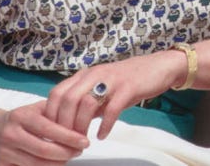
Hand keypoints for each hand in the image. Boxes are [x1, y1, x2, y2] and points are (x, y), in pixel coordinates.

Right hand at [0, 99, 88, 165]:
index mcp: (21, 116)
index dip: (69, 137)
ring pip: (37, 165)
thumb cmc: (20, 118)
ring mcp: (4, 152)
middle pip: (44, 150)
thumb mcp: (35, 108)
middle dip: (66, 153)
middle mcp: (11, 134)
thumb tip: (80, 121)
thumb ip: (55, 112)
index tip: (84, 141)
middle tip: (79, 151)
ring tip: (69, 157)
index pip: (49, 129)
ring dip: (58, 163)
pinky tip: (55, 163)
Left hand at [43, 51, 185, 139]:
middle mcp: (95, 74)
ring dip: (81, 126)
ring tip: (84, 141)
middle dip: (64, 124)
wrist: (158, 67)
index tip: (53, 133)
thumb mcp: (101, 89)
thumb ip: (84, 103)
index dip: (51, 114)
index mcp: (85, 74)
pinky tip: (102, 135)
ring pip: (86, 104)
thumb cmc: (127, 81)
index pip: (57, 93)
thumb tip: (66, 125)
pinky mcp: (128, 87)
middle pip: (68, 99)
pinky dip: (105, 125)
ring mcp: (111, 80)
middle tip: (68, 141)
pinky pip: (112, 109)